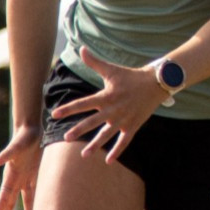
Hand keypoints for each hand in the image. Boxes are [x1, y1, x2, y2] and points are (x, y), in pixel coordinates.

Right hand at [0, 126, 41, 209]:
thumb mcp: (14, 146)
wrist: (31, 130)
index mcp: (10, 176)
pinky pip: (35, 193)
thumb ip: (5, 154)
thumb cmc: (23, 137)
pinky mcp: (35, 175)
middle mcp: (16, 180)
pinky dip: (37, 203)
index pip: (2, 198)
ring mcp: (25, 178)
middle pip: (9, 203)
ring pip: (23, 201)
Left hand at [49, 46, 167, 163]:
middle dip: (79, 130)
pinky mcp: (133, 126)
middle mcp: (113, 109)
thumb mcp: (111, 69)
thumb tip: (81, 48)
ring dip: (95, 145)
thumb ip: (94, 62)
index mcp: (106, 96)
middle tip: (66, 137)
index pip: (83, 103)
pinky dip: (116, 151)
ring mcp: (123, 119)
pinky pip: (124, 141)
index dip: (68, 108)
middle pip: (92, 122)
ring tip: (84, 155)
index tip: (55, 114)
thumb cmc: (130, 76)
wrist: (155, 84)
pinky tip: (108, 160)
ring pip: (106, 135)